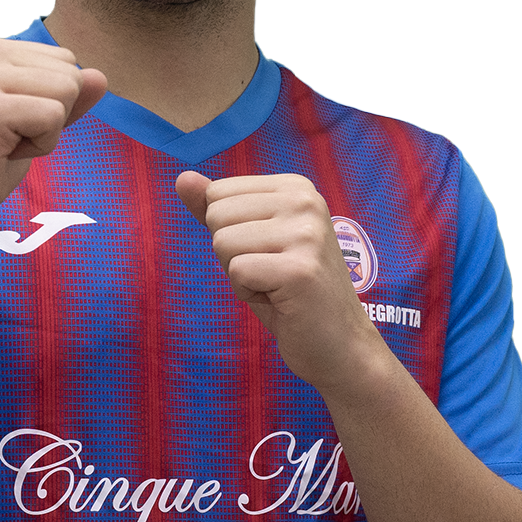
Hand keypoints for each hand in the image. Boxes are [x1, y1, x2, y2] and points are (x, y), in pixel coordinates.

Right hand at [0, 37, 106, 262]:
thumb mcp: (26, 125)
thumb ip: (61, 97)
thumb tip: (101, 75)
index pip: (63, 60)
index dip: (49, 105)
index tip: (6, 128)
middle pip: (70, 71)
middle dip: (52, 116)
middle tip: (3, 142)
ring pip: (68, 90)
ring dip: (46, 132)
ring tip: (0, 148)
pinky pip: (55, 116)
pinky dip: (40, 147)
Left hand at [175, 170, 385, 392]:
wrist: (339, 343)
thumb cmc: (288, 291)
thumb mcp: (250, 240)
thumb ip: (217, 207)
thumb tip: (182, 178)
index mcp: (296, 186)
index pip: (218, 193)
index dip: (229, 231)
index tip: (266, 252)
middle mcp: (306, 201)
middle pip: (217, 215)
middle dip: (231, 254)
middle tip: (270, 273)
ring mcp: (306, 234)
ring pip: (223, 243)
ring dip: (239, 275)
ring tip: (275, 286)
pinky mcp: (300, 270)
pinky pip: (237, 272)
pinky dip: (247, 293)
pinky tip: (279, 300)